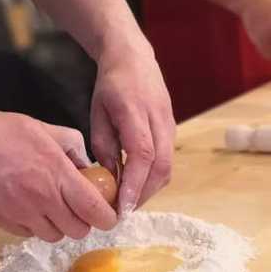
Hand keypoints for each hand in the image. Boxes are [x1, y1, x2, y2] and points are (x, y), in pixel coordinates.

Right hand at [0, 105, 117, 241]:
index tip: (109, 212)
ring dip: (60, 226)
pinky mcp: (0, 222)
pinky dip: (36, 226)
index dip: (108, 216)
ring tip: (54, 206)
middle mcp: (41, 199)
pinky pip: (29, 234)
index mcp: (57, 174)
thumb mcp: (41, 127)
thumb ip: (72, 146)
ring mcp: (19, 214)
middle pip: (79, 230)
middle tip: (81, 207)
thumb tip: (88, 165)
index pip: (96, 211)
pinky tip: (30, 207)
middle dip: (85, 221)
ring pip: (54, 236)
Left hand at [90, 42, 175, 214]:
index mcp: (135, 112)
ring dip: (149, 189)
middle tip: (122, 212)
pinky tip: (137, 185)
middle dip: (142, 194)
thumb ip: (104, 145)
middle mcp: (158, 120)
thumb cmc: (111, 85)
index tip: (121, 207)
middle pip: (161, 167)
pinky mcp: (172, 131)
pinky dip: (153, 178)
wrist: (135, 59)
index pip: (142, 154)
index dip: (134, 183)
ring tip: (128, 203)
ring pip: (167, 168)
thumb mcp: (97, 113)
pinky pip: (167, 161)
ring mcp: (169, 125)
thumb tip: (111, 178)